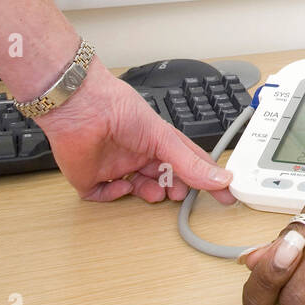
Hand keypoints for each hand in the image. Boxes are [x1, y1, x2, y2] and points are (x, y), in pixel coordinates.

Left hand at [35, 59, 235, 204]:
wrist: (81, 107)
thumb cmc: (119, 108)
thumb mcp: (164, 138)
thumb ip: (190, 163)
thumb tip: (219, 179)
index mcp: (156, 141)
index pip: (187, 162)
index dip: (205, 178)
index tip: (223, 193)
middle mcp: (136, 153)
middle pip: (162, 179)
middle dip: (173, 189)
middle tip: (179, 195)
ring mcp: (113, 165)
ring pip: (136, 190)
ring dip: (148, 194)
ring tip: (155, 194)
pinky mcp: (89, 177)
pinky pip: (102, 195)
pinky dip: (113, 196)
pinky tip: (122, 187)